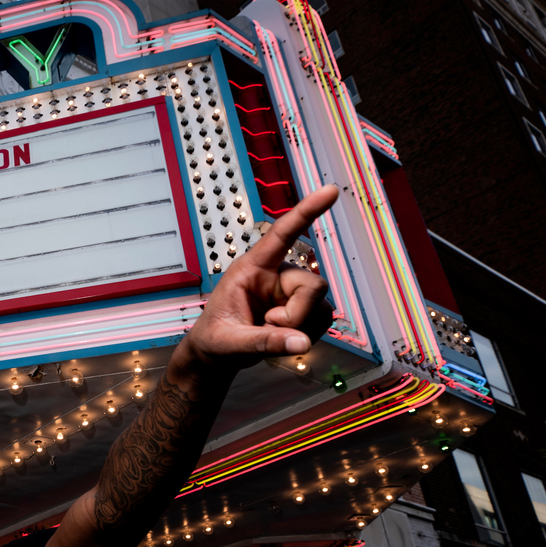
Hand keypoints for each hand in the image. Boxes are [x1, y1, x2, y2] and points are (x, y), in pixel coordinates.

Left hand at [181, 184, 337, 369]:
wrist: (216, 355)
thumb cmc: (215, 337)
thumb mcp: (229, 340)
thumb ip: (264, 341)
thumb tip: (302, 343)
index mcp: (252, 268)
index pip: (282, 234)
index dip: (306, 211)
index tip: (330, 191)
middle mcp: (276, 276)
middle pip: (314, 284)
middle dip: (299, 313)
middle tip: (270, 326)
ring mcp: (291, 294)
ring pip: (321, 306)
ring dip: (300, 328)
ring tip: (268, 333)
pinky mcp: (301, 311)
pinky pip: (321, 321)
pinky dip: (305, 336)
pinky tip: (282, 338)